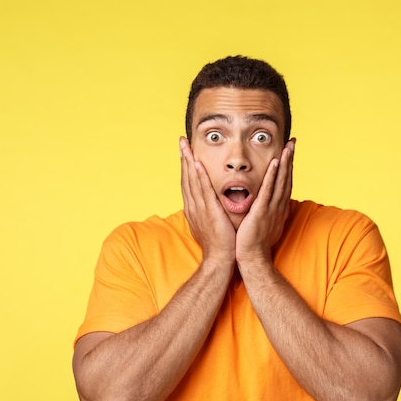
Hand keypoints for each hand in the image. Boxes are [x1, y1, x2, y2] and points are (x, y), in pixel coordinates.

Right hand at [180, 137, 235, 262]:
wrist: (219, 259)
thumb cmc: (219, 244)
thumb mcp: (210, 224)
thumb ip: (209, 212)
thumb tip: (210, 206)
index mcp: (194, 208)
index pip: (188, 183)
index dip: (186, 166)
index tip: (185, 152)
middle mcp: (193, 206)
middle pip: (186, 177)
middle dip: (183, 158)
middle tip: (181, 141)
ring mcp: (199, 208)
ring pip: (192, 180)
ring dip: (188, 161)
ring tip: (186, 146)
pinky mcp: (208, 210)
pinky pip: (203, 189)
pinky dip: (198, 176)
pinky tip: (196, 163)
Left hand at [236, 139, 294, 264]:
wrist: (252, 258)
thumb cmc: (256, 243)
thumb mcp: (265, 223)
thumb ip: (267, 211)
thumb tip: (270, 205)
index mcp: (278, 208)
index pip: (284, 183)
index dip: (288, 167)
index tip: (289, 152)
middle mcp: (278, 206)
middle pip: (286, 178)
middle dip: (290, 160)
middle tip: (292, 142)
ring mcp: (271, 208)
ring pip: (280, 181)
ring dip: (285, 163)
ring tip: (287, 147)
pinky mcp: (261, 211)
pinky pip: (267, 191)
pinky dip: (272, 176)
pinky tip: (274, 163)